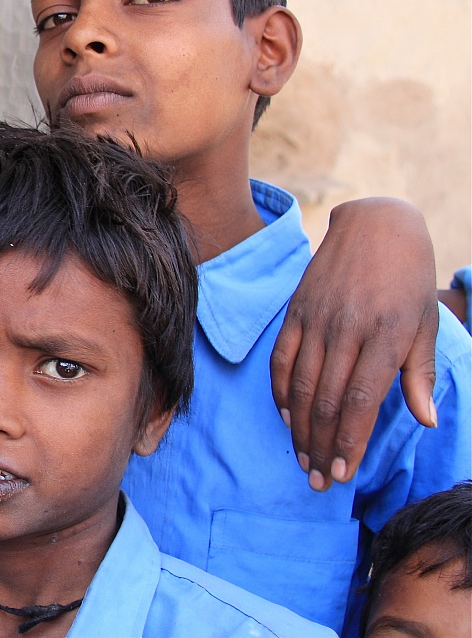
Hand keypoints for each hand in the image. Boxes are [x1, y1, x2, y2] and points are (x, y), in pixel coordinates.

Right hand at [270, 197, 437, 492]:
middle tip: (318, 481)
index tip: (343, 473)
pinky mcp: (297, 311)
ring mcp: (317, 320)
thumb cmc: (409, 279)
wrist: (376, 226)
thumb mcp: (425, 324)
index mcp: (386, 336)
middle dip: (321, 446)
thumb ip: (420, 375)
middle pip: (326, 400)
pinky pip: (282, 360)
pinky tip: (287, 417)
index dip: (349, 441)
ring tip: (303, 459)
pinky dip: (281, 392)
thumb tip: (426, 421)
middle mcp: (348, 330)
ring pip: (302, 385)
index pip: (360, 401)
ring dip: (300, 429)